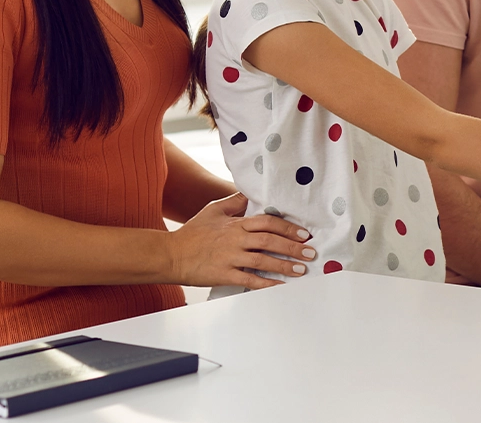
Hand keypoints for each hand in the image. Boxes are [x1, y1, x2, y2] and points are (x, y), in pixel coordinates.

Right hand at [164, 193, 316, 288]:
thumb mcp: (213, 210)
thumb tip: (250, 193)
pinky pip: (250, 280)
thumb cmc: (192, 233)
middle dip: (293, 247)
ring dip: (284, 265)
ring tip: (301, 269)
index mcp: (235, 224)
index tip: (303, 234)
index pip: (267, 223)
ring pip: (263, 261)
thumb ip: (234, 202)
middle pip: (269, 241)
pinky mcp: (224, 275)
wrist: (170, 255)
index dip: (287, 228)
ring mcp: (230, 258)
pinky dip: (267, 284)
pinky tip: (280, 286)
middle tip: (310, 253)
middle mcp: (235, 240)